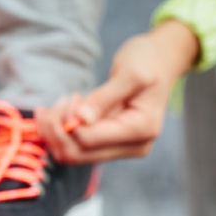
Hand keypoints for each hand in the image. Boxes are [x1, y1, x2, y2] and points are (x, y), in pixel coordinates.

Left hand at [36, 20, 199, 162]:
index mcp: (140, 130)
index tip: (71, 97)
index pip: (88, 140)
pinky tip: (58, 111)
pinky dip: (60, 132)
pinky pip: (76, 146)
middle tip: (58, 102)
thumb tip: (80, 119)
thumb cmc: (148, 61)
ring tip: (59, 104)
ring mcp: (120, 147)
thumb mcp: (130, 72)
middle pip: (77, 154)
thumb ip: (104, 97)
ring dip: (55, 132)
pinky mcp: (109, 143)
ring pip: (72, 154)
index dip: (68, 122)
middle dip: (57, 130)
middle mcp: (132, 146)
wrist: (160, 61)